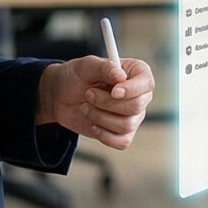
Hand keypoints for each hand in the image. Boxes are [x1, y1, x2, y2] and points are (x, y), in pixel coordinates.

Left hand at [36, 56, 154, 149]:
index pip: (146, 83)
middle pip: (136, 106)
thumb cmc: (75, 76)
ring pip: (127, 125)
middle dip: (107, 103)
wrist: (60, 96)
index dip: (133, 89)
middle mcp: (139, 94)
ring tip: (86, 106)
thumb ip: (104, 67)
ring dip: (100, 117)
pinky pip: (122, 142)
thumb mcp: (85, 66)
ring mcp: (132, 115)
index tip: (114, 92)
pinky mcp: (123, 133)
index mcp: (135, 72)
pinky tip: (93, 124)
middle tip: (88, 94)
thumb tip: (120, 76)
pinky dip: (104, 135)